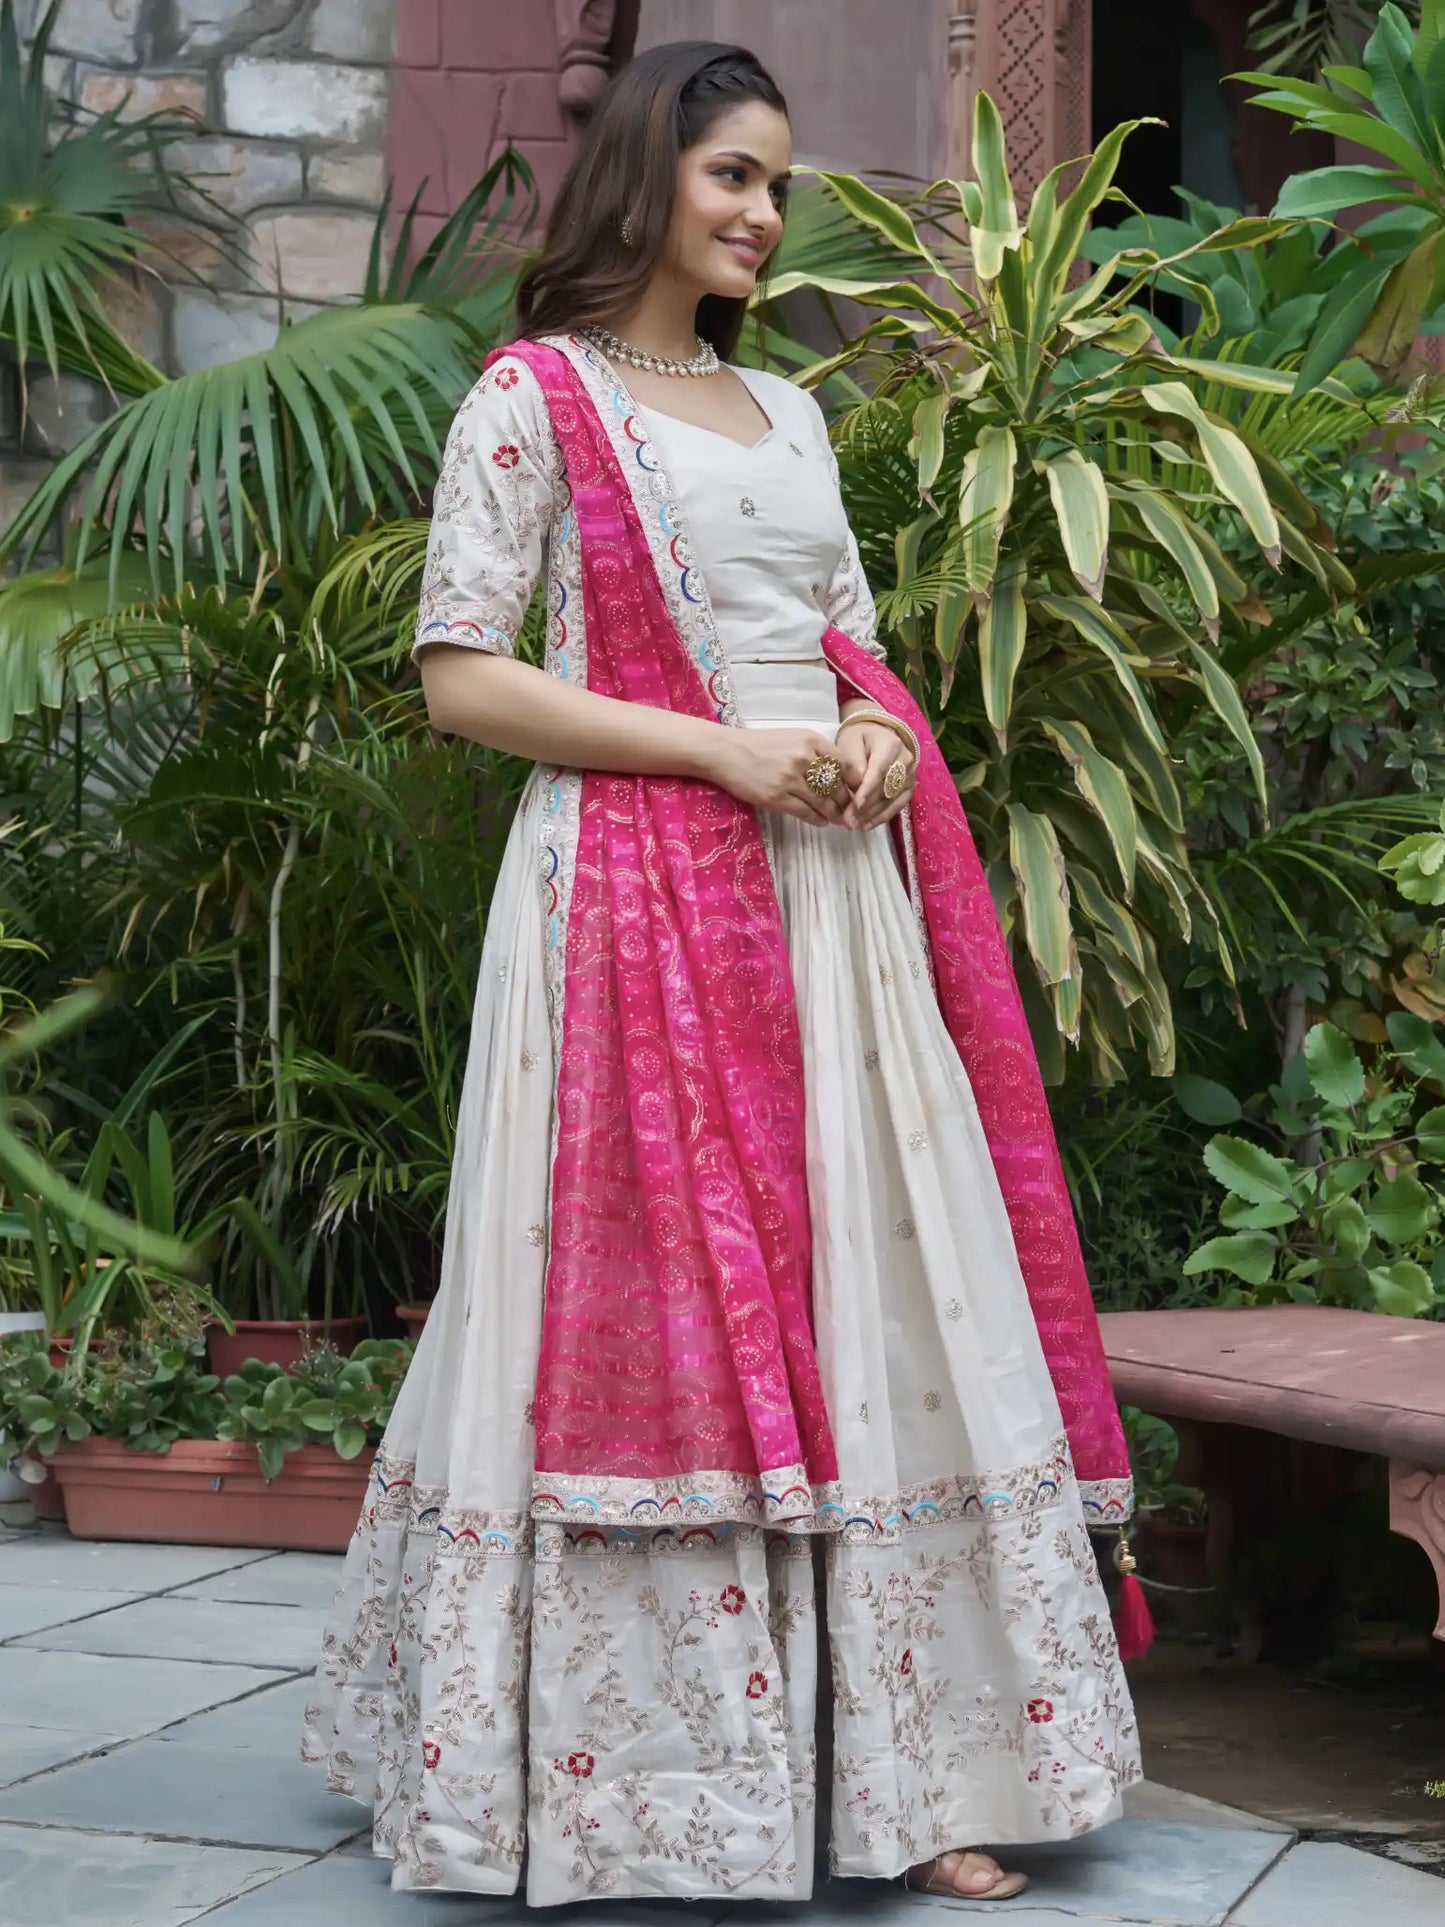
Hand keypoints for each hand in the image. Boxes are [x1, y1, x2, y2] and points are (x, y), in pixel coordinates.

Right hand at [707, 727, 853, 825]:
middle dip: (846, 801)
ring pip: (824, 802)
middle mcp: (804, 758)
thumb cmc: (760, 744)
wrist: (726, 752)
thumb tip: (839, 774)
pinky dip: (818, 819)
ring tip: (838, 819)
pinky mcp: (777, 798)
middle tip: (850, 811)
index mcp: (810, 740)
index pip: (844, 764)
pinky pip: (807, 813)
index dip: (854, 781)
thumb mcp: (793, 737)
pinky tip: (822, 821)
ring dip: (834, 814)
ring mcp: (790, 779)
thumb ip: (816, 751)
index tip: (857, 791)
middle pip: (836, 785)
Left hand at [835, 714, 917, 831]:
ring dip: (873, 815)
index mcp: (891, 745)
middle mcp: (906, 760)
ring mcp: (910, 775)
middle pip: (886, 788)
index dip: (867, 790)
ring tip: (854, 826)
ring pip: (892, 800)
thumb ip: (853, 762)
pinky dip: (882, 817)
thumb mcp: (850, 742)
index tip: (855, 806)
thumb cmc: (860, 738)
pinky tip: (867, 826)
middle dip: (867, 807)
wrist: (877, 735)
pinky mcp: (909, 787)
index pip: (879, 771)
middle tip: (848, 821)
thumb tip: (857, 786)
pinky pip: (898, 805)